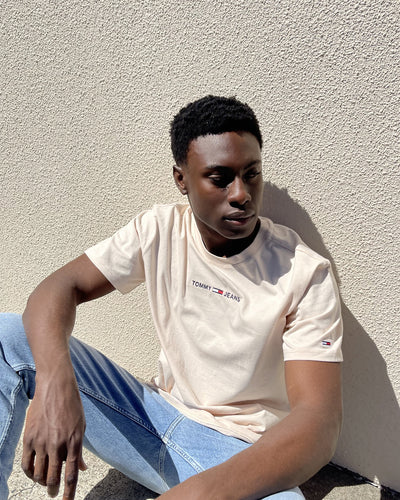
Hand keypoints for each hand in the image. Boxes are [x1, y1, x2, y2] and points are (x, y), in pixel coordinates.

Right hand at [21, 375, 86, 498]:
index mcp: (74, 441)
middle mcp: (58, 444)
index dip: (69, 493)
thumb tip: (82, 468)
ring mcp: (42, 441)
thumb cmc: (72, 405)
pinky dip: (30, 473)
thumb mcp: (81, 426)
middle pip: (53, 478)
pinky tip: (34, 473)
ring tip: (44, 483)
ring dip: (42, 482)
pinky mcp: (29, 438)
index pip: (71, 475)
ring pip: (39, 473)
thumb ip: (79, 450)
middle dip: (53, 490)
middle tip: (53, 493)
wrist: (56, 386)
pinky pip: (27, 464)